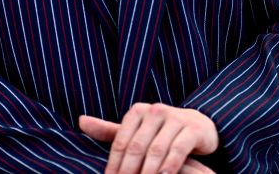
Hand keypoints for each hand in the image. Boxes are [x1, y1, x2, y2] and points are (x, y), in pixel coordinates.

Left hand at [80, 103, 218, 173]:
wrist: (198, 125)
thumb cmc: (160, 130)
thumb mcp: (136, 130)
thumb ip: (109, 130)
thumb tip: (80, 121)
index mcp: (137, 111)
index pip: (120, 141)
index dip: (113, 164)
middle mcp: (155, 111)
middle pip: (136, 147)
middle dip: (128, 170)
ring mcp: (175, 118)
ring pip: (156, 150)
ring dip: (148, 172)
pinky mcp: (193, 129)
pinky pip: (178, 150)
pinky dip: (169, 166)